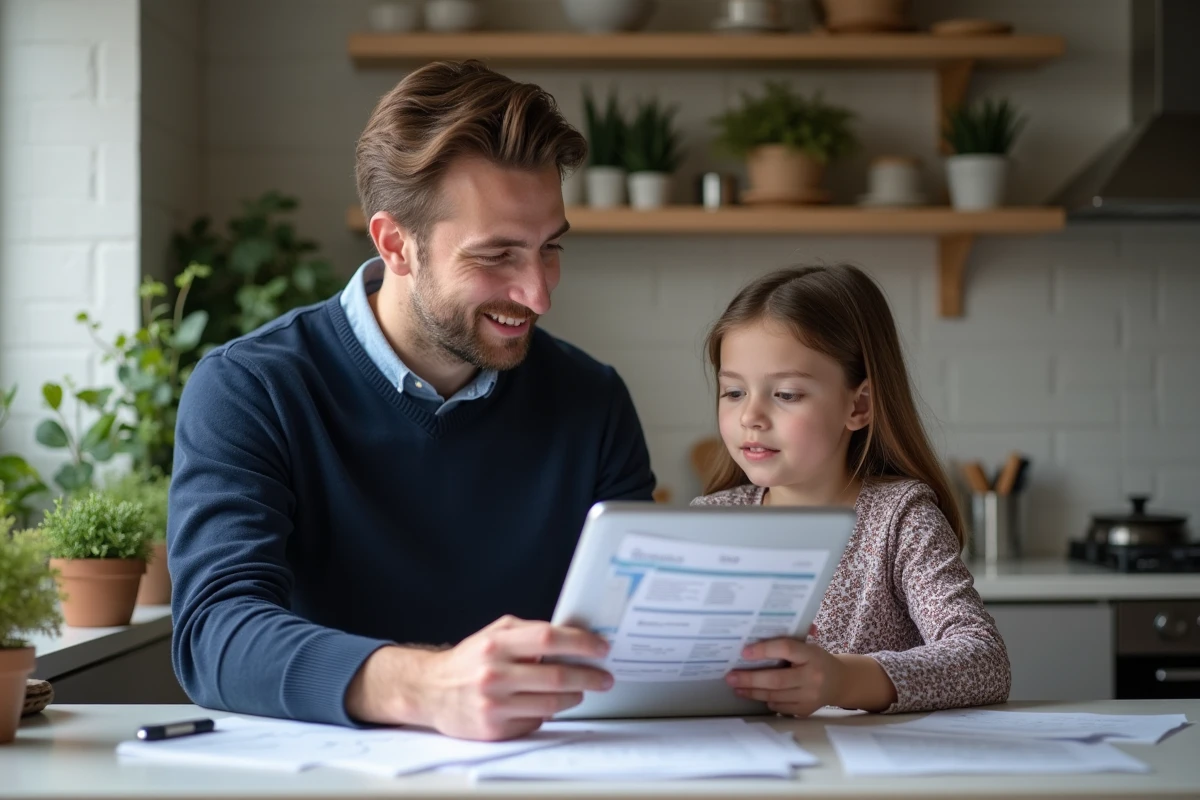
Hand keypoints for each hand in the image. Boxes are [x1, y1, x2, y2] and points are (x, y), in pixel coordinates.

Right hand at [354, 615, 613, 740]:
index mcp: (497, 644)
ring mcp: (494, 704)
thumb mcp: (495, 634)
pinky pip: (536, 721)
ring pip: (552, 703)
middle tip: (604, 676)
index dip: (581, 643)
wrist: (431, 691)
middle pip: (557, 675)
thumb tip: (571, 635)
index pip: (548, 638)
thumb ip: (529, 632)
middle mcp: (494, 673)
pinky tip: (547, 703)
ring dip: (575, 696)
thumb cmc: (469, 660)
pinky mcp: (494, 729)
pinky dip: (548, 712)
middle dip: (589, 676)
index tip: (601, 647)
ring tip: (581, 690)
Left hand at [724, 632, 843, 717]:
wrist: (839, 681)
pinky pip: (780, 706)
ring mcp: (810, 696)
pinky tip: (755, 695)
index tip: (744, 652)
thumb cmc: (816, 659)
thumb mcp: (808, 646)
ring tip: (736, 687)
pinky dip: (766, 700)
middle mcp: (813, 676)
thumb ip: (788, 641)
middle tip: (730, 676)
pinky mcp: (806, 710)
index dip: (764, 650)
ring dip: (753, 692)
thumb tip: (756, 634)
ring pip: (775, 696)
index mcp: (812, 654)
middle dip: (750, 679)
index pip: (786, 649)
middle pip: (776, 679)